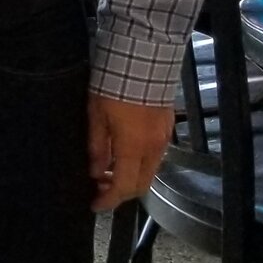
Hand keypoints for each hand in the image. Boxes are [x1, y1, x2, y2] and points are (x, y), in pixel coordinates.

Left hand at [88, 92, 172, 211]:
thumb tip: (96, 172)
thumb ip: (97, 147)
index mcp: (134, 147)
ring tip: (108, 170)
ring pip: (149, 171)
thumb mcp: (96, 115)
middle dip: (120, 192)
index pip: (124, 186)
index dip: (108, 200)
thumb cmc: (114, 85)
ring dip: (130, 177)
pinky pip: (155, 156)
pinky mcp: (167, 128)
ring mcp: (163, 138)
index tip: (95, 204)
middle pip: (141, 184)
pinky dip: (139, 164)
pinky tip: (123, 155)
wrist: (144, 58)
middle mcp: (153, 148)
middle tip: (99, 187)